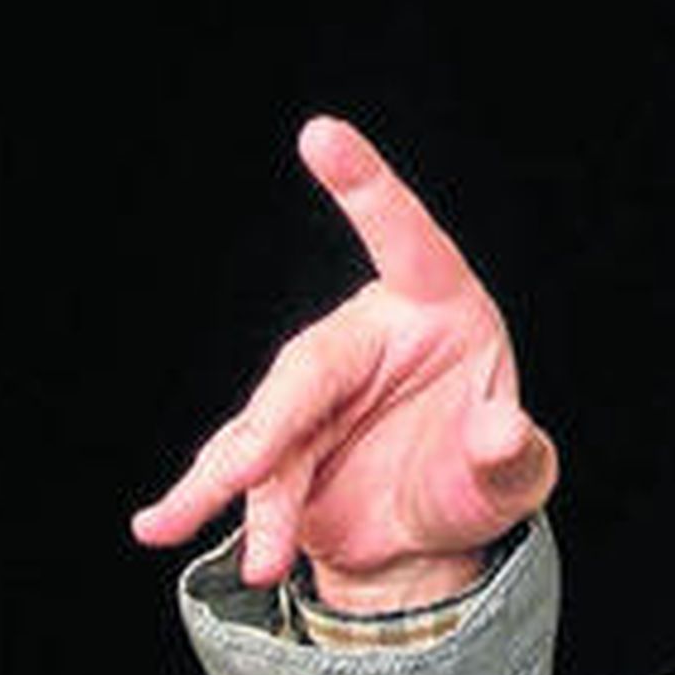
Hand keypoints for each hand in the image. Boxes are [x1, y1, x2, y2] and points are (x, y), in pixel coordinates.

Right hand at [132, 117, 556, 610]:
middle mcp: (369, 337)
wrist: (431, 539)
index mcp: (440, 309)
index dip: (366, 189)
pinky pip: (237, 466)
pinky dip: (204, 499)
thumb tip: (503, 429)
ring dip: (242, 487)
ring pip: (264, 431)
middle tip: (243, 474)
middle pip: (308, 367)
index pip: (405, 238)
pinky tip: (161, 521)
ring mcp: (315, 391)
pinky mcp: (277, 440)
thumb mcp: (514, 478)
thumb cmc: (485, 479)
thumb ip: (512, 456)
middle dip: (272, 427)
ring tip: (225, 542)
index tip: (321, 133)